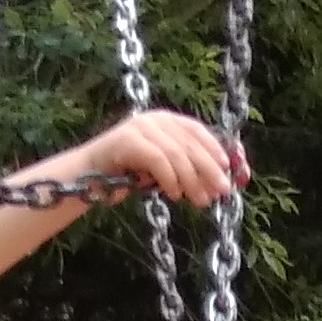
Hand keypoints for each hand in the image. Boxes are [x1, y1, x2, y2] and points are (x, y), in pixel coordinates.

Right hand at [79, 108, 242, 207]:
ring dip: (192, 180)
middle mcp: (155, 119)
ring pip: (177, 153)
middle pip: (190, 143)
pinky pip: (158, 159)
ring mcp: (141, 127)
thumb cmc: (130, 175)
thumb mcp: (165, 171)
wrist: (90, 176)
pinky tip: (174, 195)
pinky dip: (170, 179)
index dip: (217, 149)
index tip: (231, 170)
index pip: (197, 130)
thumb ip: (187, 171)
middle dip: (209, 169)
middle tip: (221, 192)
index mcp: (166, 121)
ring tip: (199, 201)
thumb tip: (218, 185)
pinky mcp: (127, 140)